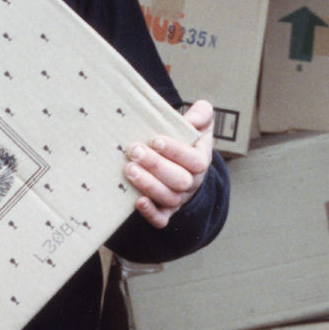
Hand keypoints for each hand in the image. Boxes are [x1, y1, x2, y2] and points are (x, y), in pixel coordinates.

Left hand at [125, 99, 215, 228]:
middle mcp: (191, 182)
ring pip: (169, 197)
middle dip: (156, 165)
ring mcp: (179, 198)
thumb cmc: (184, 143)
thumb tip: (200, 110)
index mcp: (200, 161)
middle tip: (134, 151)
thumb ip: (200, 116)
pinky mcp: (165, 211)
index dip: (175, 151)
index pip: (194, 160)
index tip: (155, 139)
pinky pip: (162, 219)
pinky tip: (137, 201)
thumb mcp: (196, 127)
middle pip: (179, 179)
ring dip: (149, 185)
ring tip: (128, 169)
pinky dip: (151, 213)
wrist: (181, 167)